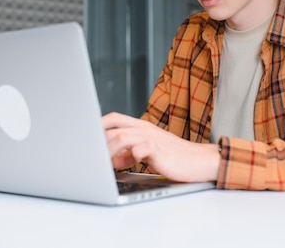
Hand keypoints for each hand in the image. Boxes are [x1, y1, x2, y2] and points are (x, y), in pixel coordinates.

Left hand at [102, 112, 219, 182]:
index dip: (98, 125)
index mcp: (141, 126)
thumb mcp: (147, 152)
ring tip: (104, 163)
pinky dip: (130, 157)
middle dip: (98, 143)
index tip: (86, 136)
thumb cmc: (173, 157)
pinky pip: (139, 149)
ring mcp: (152, 137)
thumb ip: (129, 153)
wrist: (198, 160)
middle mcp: (145, 129)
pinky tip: (129, 165)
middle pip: (113, 128)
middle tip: (91, 156)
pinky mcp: (159, 150)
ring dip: (109, 151)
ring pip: (122, 137)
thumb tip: (111, 160)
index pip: (114, 118)